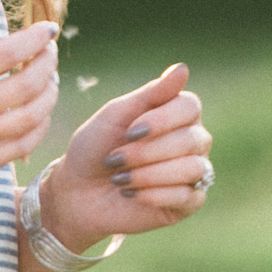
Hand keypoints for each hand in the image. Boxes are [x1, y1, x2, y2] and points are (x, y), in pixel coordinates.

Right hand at [0, 24, 61, 202]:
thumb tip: (9, 53)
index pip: (5, 54)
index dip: (34, 39)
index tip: (47, 31)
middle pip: (25, 85)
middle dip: (46, 65)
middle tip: (49, 55)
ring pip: (30, 117)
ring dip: (48, 96)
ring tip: (49, 83)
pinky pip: (19, 146)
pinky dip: (37, 127)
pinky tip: (39, 115)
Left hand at [37, 63, 211, 253]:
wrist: (77, 193)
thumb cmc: (94, 149)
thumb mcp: (116, 115)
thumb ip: (151, 94)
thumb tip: (183, 68)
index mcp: (176, 114)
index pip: (191, 106)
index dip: (162, 119)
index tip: (130, 131)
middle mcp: (191, 141)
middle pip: (193, 139)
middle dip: (148, 151)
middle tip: (115, 159)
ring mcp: (193, 172)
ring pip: (194, 168)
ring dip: (151, 174)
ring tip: (120, 178)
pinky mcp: (189, 203)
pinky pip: (189, 196)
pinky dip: (156, 194)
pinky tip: (131, 194)